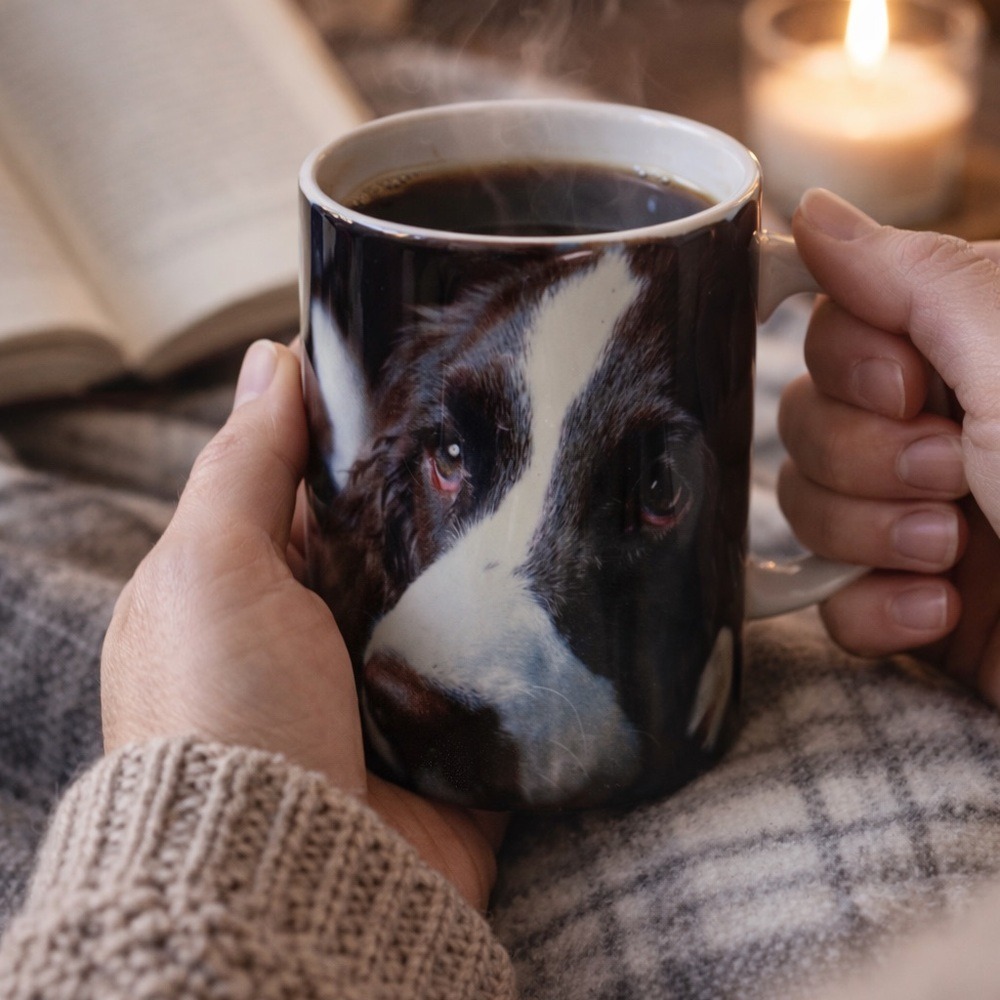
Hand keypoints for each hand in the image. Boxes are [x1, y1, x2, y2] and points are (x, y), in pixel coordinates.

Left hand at [101, 339, 503, 909]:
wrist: (290, 882)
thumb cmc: (226, 717)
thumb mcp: (210, 569)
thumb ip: (244, 466)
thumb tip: (268, 361)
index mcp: (251, 589)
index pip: (308, 487)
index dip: (353, 430)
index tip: (415, 371)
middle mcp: (319, 634)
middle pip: (389, 536)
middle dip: (434, 491)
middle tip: (501, 424)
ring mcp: (389, 687)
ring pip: (449, 594)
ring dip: (486, 557)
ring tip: (553, 480)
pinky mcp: (452, 736)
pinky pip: (499, 667)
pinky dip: (525, 631)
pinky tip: (571, 570)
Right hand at [777, 188, 999, 704]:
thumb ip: (914, 278)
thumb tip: (811, 214)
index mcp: (973, 355)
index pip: (835, 329)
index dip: (847, 363)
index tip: (911, 388)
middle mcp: (943, 428)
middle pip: (806, 419)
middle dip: (863, 458)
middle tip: (950, 475)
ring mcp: (921, 518)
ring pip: (807, 507)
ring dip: (867, 535)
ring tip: (954, 552)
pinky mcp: (913, 601)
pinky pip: (827, 598)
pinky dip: (872, 609)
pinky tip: (939, 610)